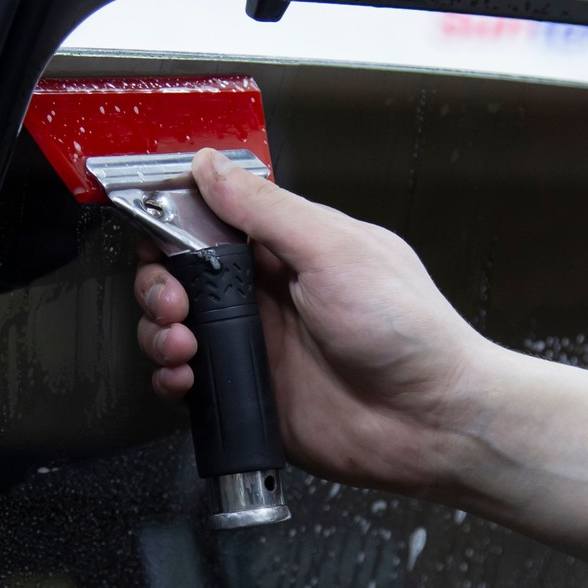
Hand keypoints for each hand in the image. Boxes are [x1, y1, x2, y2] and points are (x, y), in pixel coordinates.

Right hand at [134, 147, 496, 498]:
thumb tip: (215, 167)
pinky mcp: (252, 394)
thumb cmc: (409, 332)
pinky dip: (172, 377)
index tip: (155, 230)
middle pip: (183, 275)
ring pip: (177, 326)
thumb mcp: (335, 250)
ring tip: (182, 340)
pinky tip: (186, 375)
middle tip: (175, 300)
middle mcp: (270, 293)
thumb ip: (267, 209)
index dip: (176, 222)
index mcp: (293, 247)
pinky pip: (191, 381)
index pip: (214, 220)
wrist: (432, 420)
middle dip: (160, 283)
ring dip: (160, 329)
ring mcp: (259, 344)